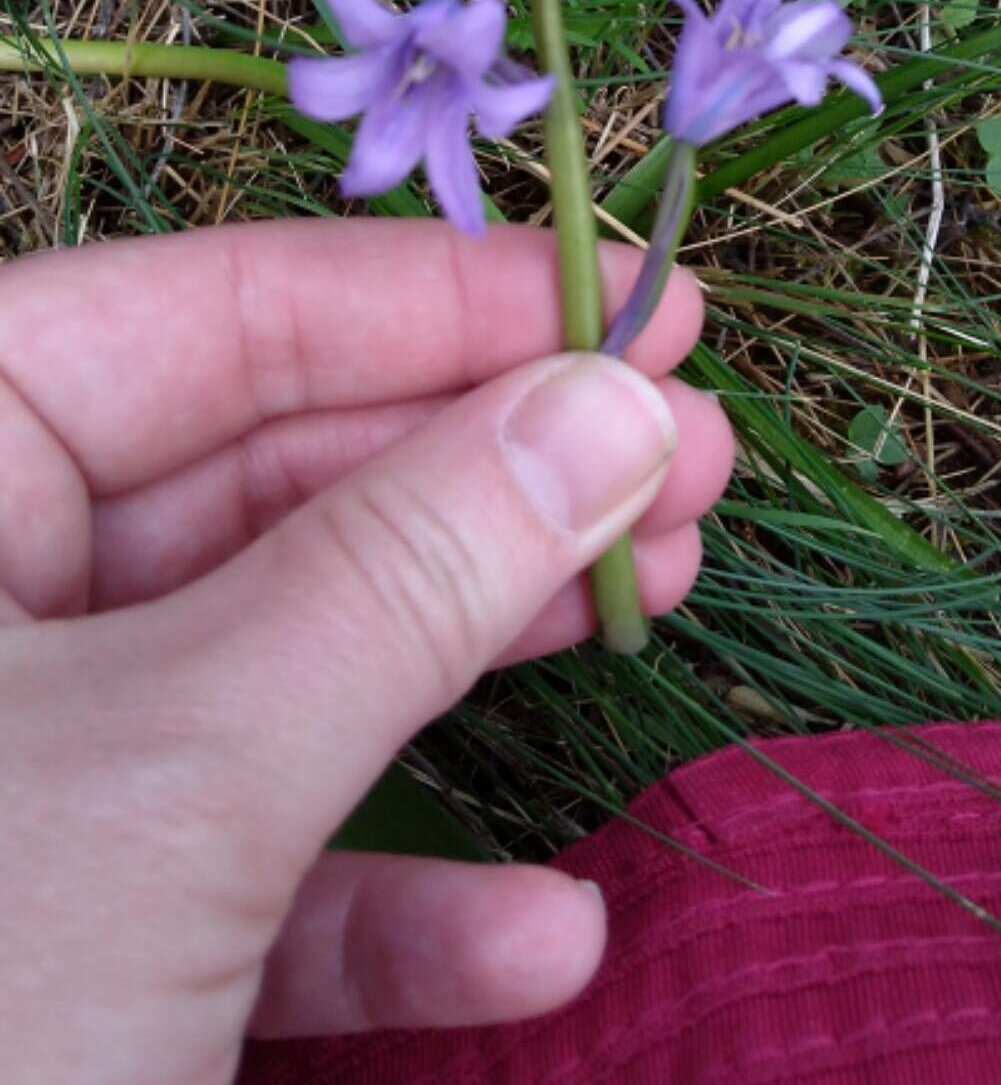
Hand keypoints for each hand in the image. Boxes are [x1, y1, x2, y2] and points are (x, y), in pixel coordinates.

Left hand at [0, 220, 729, 1082]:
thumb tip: (607, 404)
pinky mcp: (65, 941)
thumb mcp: (181, 770)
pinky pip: (238, 873)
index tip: (624, 301)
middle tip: (689, 460)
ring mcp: (23, 777)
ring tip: (663, 599)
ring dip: (472, 649)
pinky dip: (384, 906)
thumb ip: (407, 570)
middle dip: (482, 476)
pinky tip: (534, 944)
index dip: (430, 300)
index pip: (205, 316)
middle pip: (260, 477)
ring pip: (272, 659)